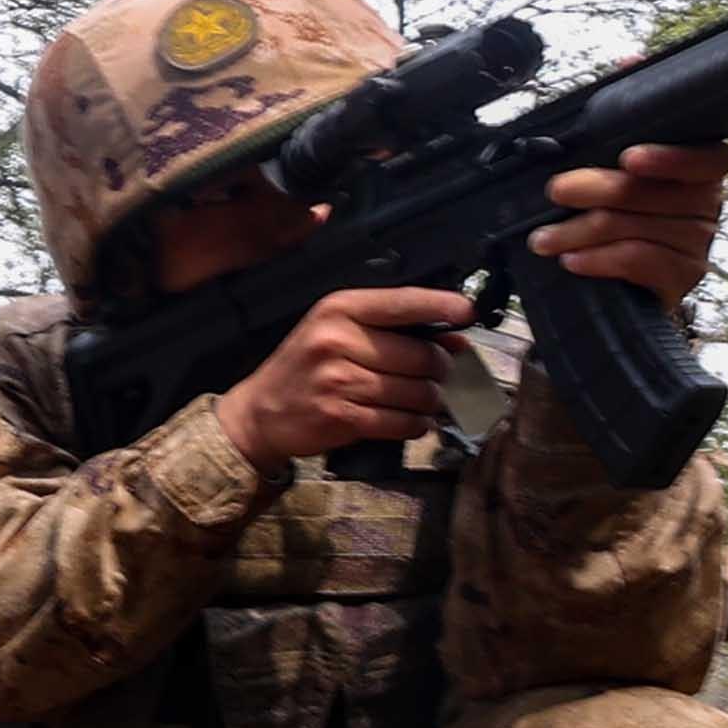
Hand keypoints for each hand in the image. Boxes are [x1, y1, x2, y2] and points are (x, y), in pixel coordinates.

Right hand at [218, 286, 481, 468]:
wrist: (260, 413)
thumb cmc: (306, 367)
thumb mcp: (338, 333)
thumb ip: (393, 331)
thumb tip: (456, 342)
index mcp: (339, 309)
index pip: (404, 302)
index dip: (442, 306)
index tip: (467, 313)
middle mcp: (338, 340)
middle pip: (421, 356)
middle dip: (439, 370)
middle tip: (435, 377)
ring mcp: (339, 381)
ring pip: (417, 393)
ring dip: (430, 402)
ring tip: (422, 401)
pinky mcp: (342, 417)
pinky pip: (402, 422)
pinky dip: (415, 425)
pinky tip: (411, 421)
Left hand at [529, 137, 727, 309]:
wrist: (627, 282)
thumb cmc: (619, 216)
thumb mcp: (617, 182)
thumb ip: (608, 165)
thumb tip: (562, 159)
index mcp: (696, 169)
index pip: (703, 159)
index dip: (669, 158)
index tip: (629, 159)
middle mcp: (706, 202)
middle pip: (651, 192)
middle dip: (595, 191)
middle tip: (557, 191)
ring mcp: (698, 241)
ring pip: (634, 228)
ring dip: (579, 232)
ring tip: (544, 238)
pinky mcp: (682, 275)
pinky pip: (637, 261)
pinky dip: (599, 259)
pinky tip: (572, 259)